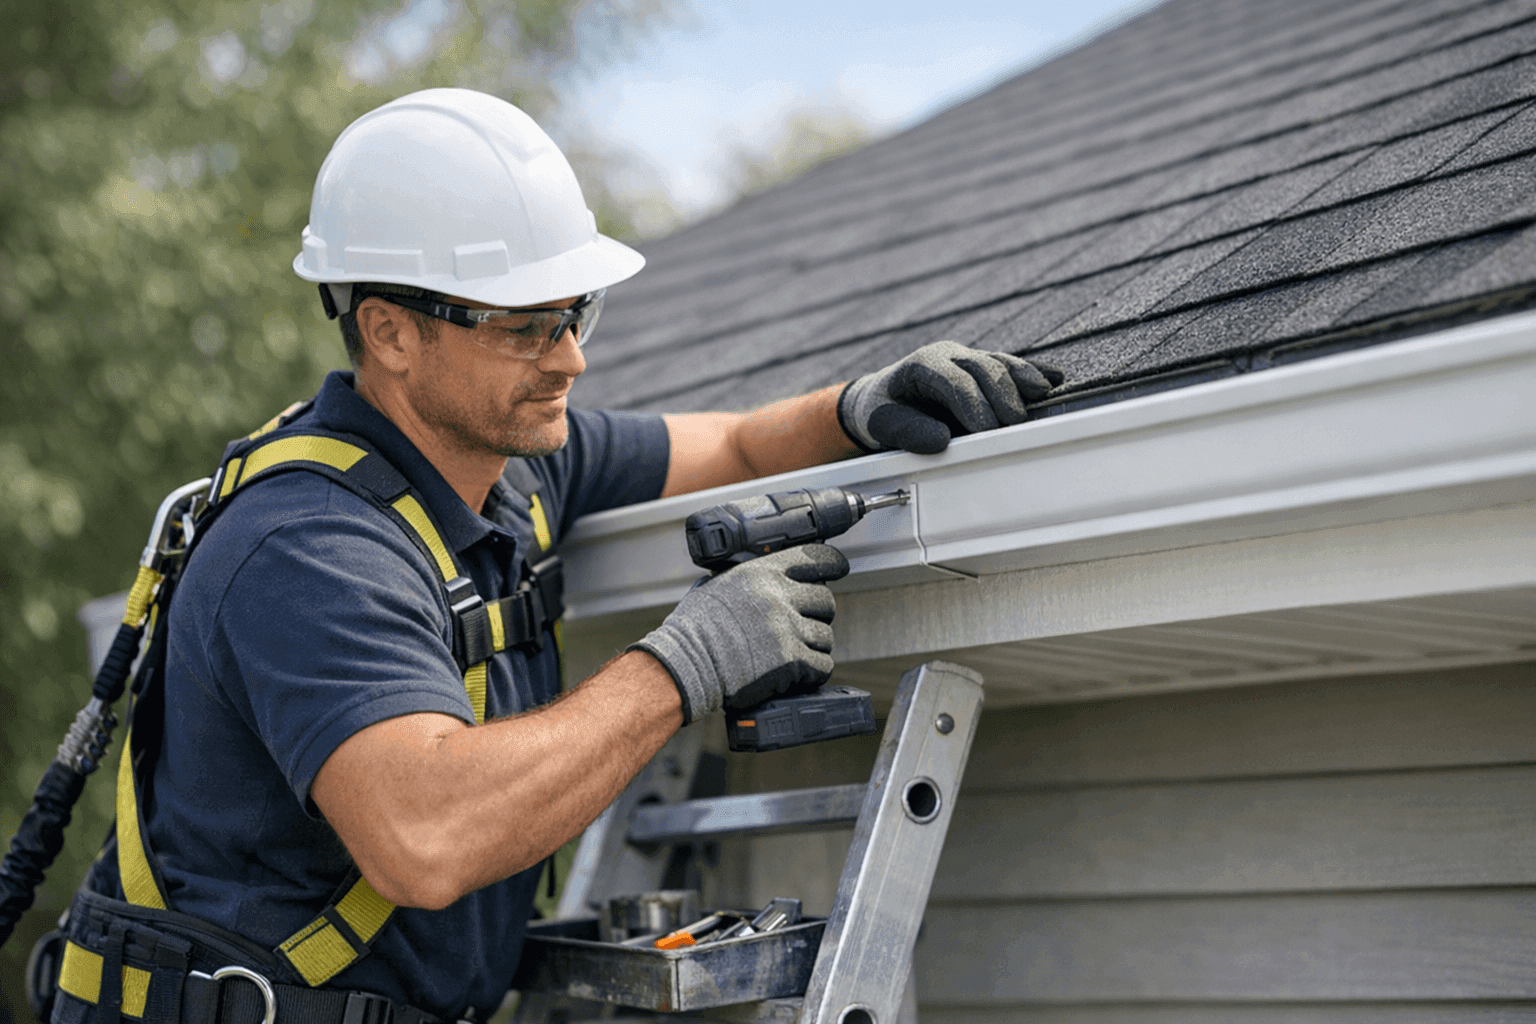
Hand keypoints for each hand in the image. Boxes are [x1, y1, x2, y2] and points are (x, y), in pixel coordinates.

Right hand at [628, 544, 850, 723]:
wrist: (686, 664)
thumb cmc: (693, 628)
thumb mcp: (715, 585)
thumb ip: (744, 578)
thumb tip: (762, 575)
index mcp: (761, 573)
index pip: (814, 557)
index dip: (833, 564)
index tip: (840, 568)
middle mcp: (778, 596)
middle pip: (826, 600)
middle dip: (818, 614)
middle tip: (803, 625)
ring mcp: (786, 628)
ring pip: (826, 636)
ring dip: (815, 646)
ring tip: (794, 654)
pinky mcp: (791, 660)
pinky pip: (822, 665)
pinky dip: (814, 672)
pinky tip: (799, 674)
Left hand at [838, 340, 1064, 453]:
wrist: (880, 397)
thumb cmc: (882, 409)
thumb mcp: (884, 423)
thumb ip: (909, 432)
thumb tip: (942, 441)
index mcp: (922, 364)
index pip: (953, 379)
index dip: (972, 403)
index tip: (986, 430)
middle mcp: (948, 355)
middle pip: (983, 367)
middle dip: (1001, 394)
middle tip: (1015, 424)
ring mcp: (967, 358)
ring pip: (1000, 362)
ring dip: (1023, 380)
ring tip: (1041, 397)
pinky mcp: (982, 368)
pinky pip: (1010, 366)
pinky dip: (1032, 373)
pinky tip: (1053, 379)